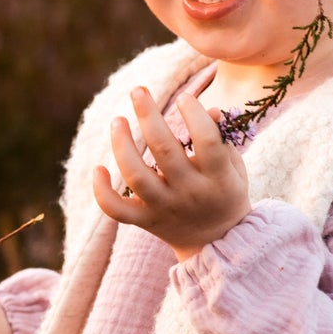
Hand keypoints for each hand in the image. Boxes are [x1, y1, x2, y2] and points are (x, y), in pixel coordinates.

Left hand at [93, 86, 249, 259]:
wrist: (218, 242)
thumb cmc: (225, 192)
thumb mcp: (234, 168)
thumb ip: (222, 140)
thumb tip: (209, 110)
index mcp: (218, 178)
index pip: (207, 141)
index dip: (193, 115)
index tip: (184, 98)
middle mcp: (191, 194)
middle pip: (164, 151)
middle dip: (148, 115)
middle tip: (138, 91)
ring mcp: (165, 208)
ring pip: (136, 176)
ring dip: (122, 145)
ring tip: (118, 120)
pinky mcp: (146, 221)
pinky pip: (117, 210)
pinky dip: (102, 191)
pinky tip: (98, 169)